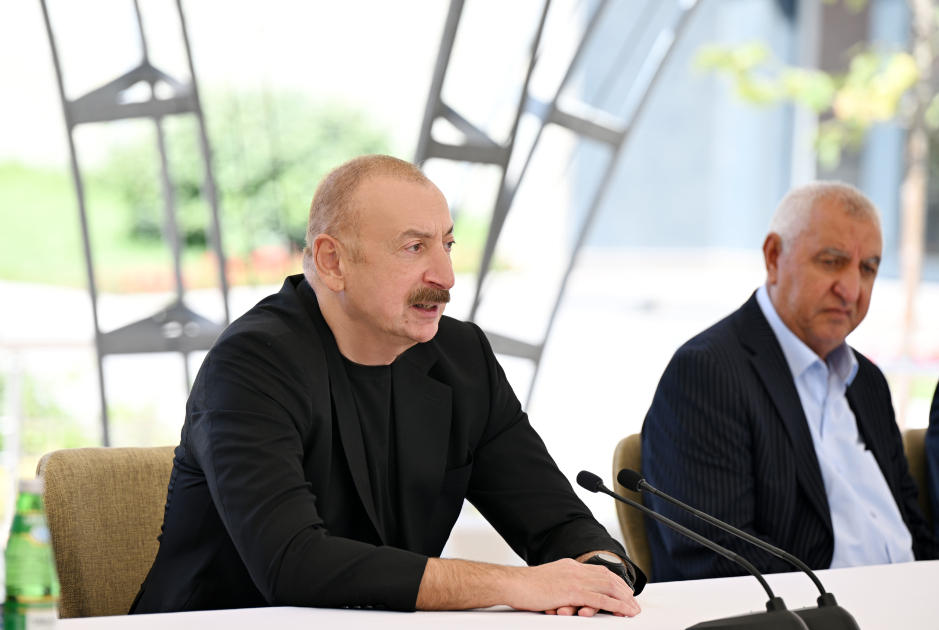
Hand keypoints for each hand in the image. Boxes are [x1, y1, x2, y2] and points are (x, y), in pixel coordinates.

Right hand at [508, 558, 639, 616]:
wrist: (513, 584)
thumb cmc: (525, 586)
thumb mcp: (548, 581)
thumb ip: (562, 585)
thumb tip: (570, 597)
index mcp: (570, 566)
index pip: (599, 571)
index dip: (615, 581)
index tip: (624, 591)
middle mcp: (575, 569)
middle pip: (608, 578)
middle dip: (624, 591)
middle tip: (634, 603)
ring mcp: (575, 579)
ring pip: (609, 587)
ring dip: (625, 599)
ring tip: (634, 610)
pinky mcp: (572, 592)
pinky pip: (601, 599)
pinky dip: (616, 606)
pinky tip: (625, 612)